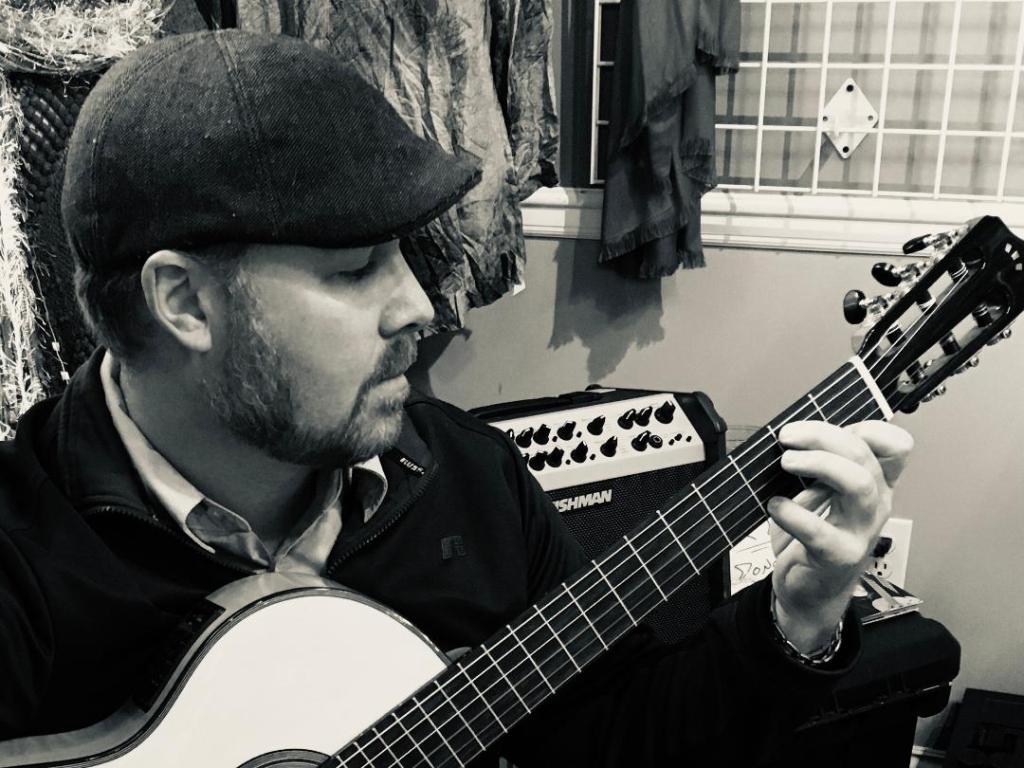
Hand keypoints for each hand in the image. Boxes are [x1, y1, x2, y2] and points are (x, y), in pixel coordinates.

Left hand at [767, 420, 913, 651]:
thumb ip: (819, 465)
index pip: (897, 447)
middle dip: (823, 437)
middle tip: (787, 437)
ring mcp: (861, 531)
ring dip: (818, 464)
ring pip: (857, 483)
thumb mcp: (821, 493)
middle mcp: (875, 504)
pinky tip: (774, 506)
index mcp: (875, 484)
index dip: (870, 428)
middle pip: (865, 456)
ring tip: (786, 462)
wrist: (808, 590)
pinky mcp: (839, 556)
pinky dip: (792, 513)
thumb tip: (792, 434)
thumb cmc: (813, 535)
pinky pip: (819, 531)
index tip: (835, 426)